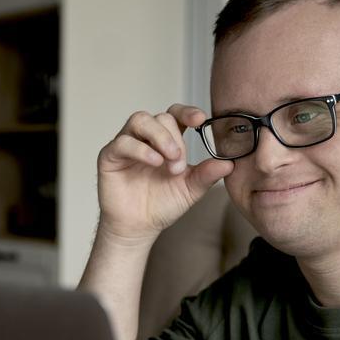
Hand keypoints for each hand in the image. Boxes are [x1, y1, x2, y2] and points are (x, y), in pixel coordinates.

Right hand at [96, 105, 233, 243]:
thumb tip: (229, 163)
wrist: (140, 227)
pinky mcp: (110, 156)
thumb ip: (207, 175)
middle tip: (179, 165)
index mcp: (167, 140)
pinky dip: (140, 149)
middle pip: (161, 117)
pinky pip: (123, 142)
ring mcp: (127, 144)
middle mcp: (146, 137)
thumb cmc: (163, 204)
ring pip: (140, 120)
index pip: (176, 114)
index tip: (200, 120)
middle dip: (174, 139)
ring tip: (168, 160)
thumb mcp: (190, 189)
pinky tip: (154, 162)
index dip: (188, 112)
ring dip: (159, 137)